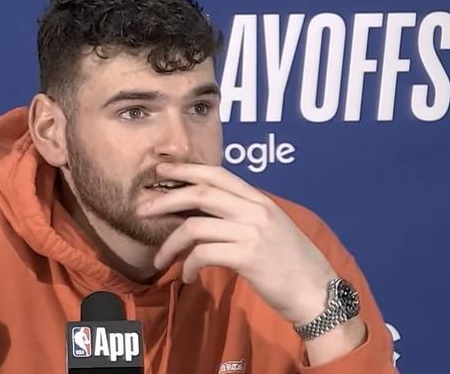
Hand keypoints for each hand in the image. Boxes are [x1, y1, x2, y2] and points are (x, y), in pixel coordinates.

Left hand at [138, 162, 335, 325]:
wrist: (317, 292)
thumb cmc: (290, 262)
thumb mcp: (270, 227)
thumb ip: (242, 213)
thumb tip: (204, 210)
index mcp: (259, 199)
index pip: (217, 173)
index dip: (186, 168)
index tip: (161, 170)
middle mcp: (255, 210)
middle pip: (200, 193)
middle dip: (166, 198)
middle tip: (143, 208)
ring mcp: (252, 232)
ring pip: (195, 226)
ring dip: (170, 243)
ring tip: (160, 258)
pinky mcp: (248, 257)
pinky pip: (203, 254)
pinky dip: (188, 265)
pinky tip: (186, 276)